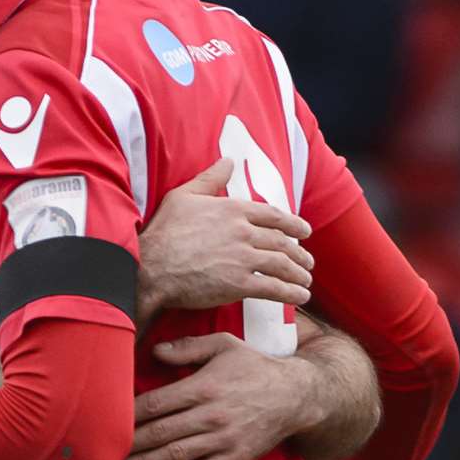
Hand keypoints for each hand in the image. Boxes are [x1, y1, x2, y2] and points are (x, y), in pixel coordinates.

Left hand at [116, 332, 319, 459]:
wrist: (296, 395)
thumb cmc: (254, 365)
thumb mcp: (223, 345)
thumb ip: (188, 348)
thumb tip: (155, 352)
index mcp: (202, 386)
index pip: (156, 403)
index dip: (128, 413)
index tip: (105, 419)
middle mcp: (209, 416)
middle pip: (160, 432)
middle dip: (128, 444)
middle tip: (99, 451)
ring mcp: (222, 440)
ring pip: (175, 456)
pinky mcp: (233, 458)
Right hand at [138, 159, 312, 322]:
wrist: (151, 266)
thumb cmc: (163, 232)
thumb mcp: (183, 196)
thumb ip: (210, 179)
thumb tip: (228, 161)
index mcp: (233, 209)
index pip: (274, 215)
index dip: (294, 224)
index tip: (305, 231)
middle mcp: (243, 232)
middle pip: (282, 242)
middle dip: (300, 253)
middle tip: (308, 263)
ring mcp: (243, 258)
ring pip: (283, 264)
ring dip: (299, 274)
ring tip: (306, 282)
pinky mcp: (239, 284)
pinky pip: (273, 288)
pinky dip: (291, 293)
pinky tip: (299, 297)